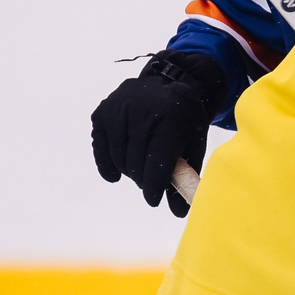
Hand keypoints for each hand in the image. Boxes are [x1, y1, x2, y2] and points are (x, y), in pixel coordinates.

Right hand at [92, 51, 227, 215]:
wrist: (168, 81)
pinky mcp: (102, 111)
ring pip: (119, 158)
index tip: (153, 200)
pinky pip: (101, 148)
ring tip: (142, 169)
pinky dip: (109, 165)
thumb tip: (178, 213)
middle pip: (136, 163)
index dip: (154, 186)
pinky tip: (117, 174)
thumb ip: (185, 176)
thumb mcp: (193, 143)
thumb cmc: (185, 120)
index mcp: (171, 116)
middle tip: (151, 183)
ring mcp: (118, 108)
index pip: (157, 161)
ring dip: (130, 172)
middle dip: (144, 180)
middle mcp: (141, 110)